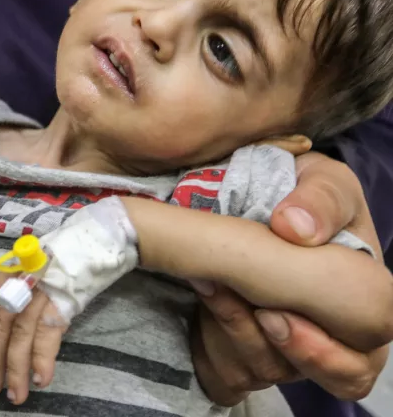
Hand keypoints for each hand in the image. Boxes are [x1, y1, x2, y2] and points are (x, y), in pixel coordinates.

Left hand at [0, 272, 66, 404]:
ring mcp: (40, 299)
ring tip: (14, 396)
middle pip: (2, 328)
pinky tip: (40, 379)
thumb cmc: (50, 267)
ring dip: (18, 371)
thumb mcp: (26, 274)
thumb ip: (11, 296)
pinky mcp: (59, 308)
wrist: (81, 255)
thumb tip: (1, 332)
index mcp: (8, 277)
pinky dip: (43, 361)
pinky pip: (48, 338)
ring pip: (23, 339)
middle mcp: (21, 288)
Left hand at [189, 151, 387, 404]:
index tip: (275, 316)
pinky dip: (207, 339)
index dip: (322, 354)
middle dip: (269, 346)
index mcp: (358, 304)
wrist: (254, 192)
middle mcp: (324, 334)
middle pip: (305, 376)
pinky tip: (199, 297)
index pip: (358, 360)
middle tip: (246, 308)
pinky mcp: (241, 350)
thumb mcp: (322, 180)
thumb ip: (321, 198)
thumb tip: (295, 229)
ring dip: (229, 327)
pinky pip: (226, 371)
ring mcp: (282, 346)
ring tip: (207, 281)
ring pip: (260, 369)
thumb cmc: (302, 191)